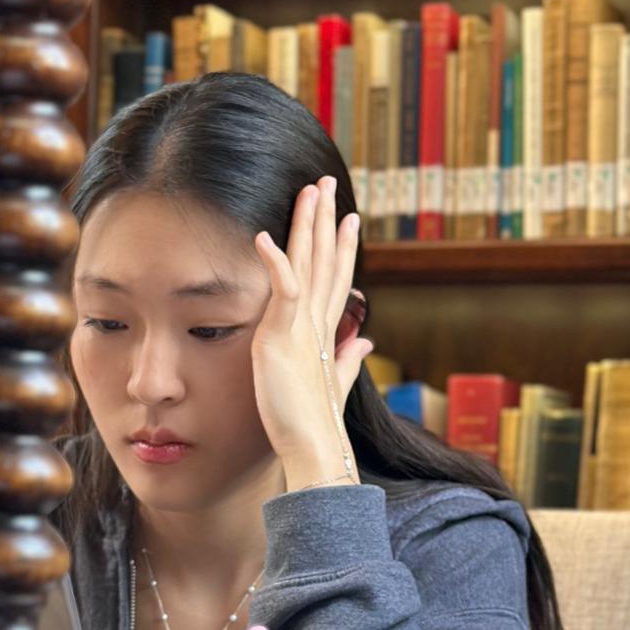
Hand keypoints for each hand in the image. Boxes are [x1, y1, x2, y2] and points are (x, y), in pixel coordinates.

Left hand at [252, 177, 374, 484]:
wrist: (315, 446)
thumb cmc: (318, 421)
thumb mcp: (335, 382)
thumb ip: (350, 359)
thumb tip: (365, 343)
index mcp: (327, 332)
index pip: (336, 278)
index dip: (341, 246)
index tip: (346, 217)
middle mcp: (319, 322)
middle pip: (326, 260)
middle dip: (326, 220)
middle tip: (326, 183)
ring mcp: (303, 327)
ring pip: (309, 264)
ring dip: (309, 225)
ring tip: (311, 190)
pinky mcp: (284, 336)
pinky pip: (283, 290)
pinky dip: (274, 262)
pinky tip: (263, 237)